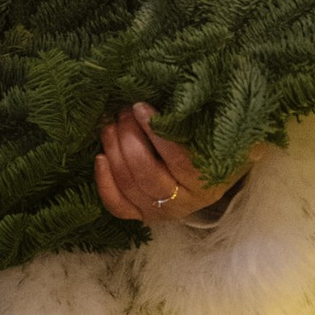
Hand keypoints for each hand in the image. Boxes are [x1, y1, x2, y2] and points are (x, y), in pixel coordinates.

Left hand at [95, 103, 242, 227]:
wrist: (214, 173)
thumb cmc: (210, 144)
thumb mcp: (208, 131)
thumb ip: (187, 120)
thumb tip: (158, 98)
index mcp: (205, 179)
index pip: (175, 157)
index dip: (153, 131)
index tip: (139, 107)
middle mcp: (183, 202)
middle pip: (145, 172)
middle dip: (128, 138)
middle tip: (123, 114)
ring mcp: (161, 212)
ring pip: (128, 185)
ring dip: (114, 152)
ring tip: (110, 127)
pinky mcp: (142, 216)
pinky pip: (117, 205)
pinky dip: (104, 182)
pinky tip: (100, 157)